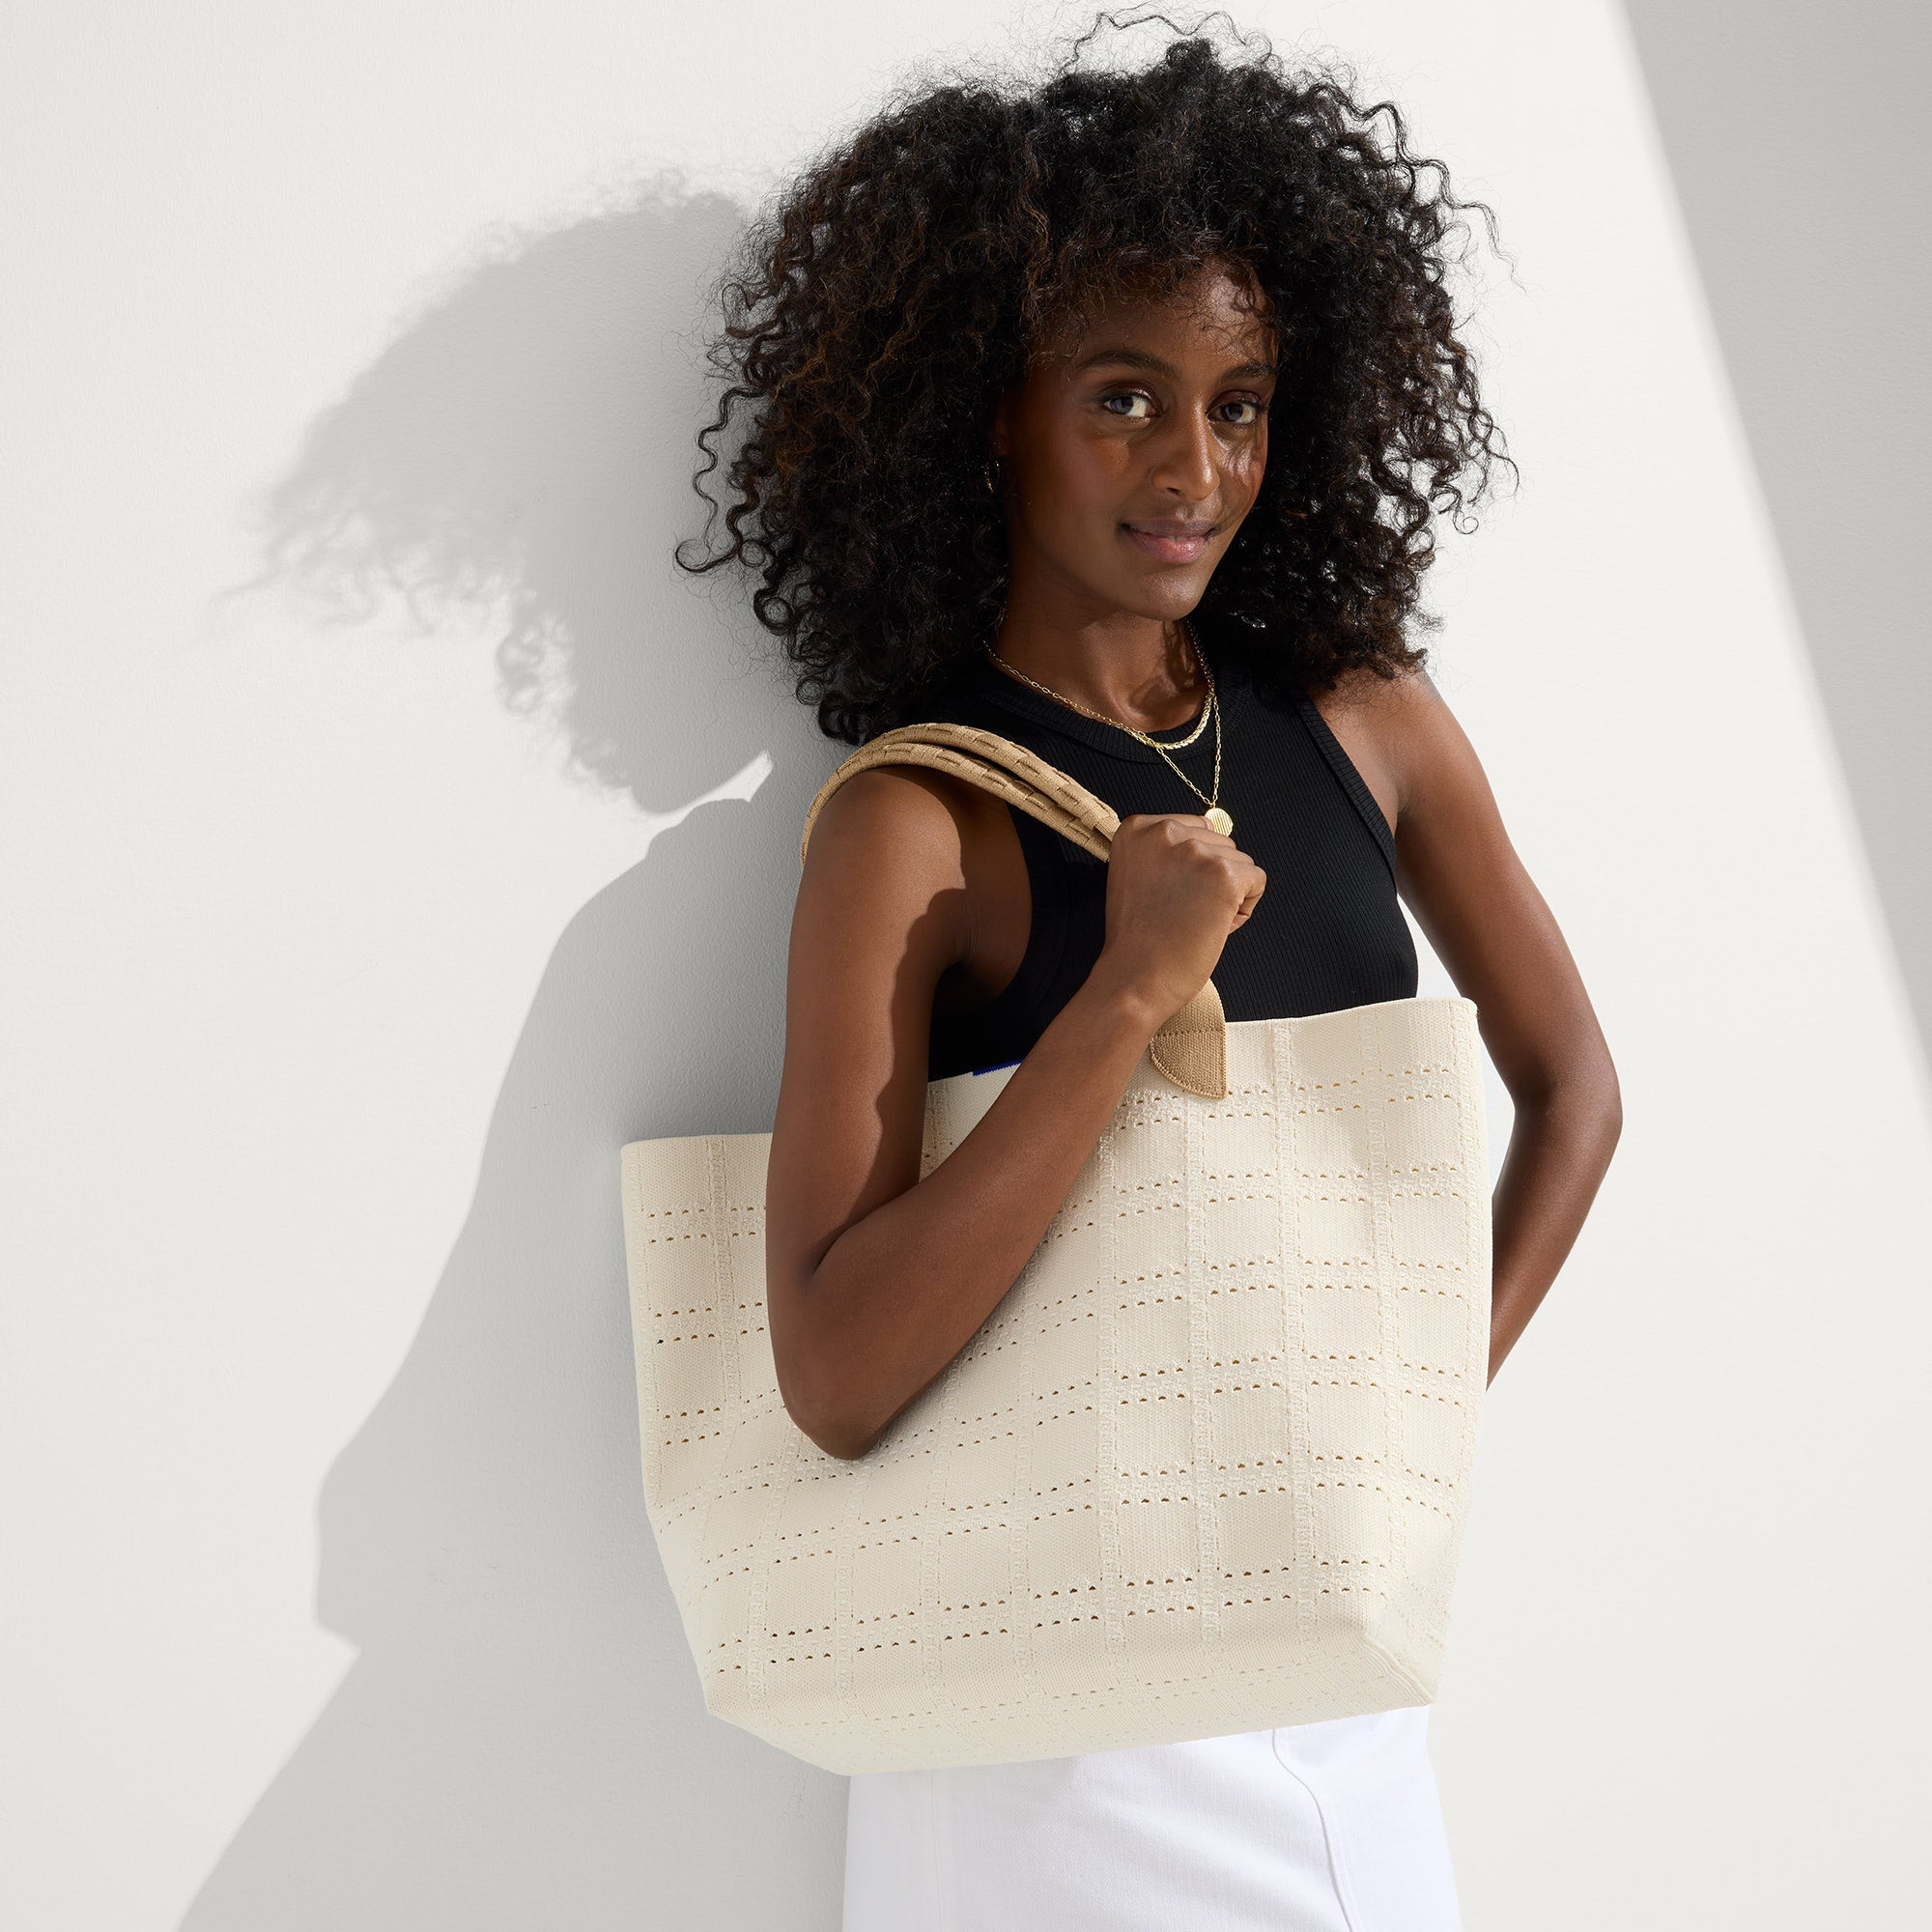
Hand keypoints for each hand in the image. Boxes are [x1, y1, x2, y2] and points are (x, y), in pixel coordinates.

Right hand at [1089, 811, 1264, 1026]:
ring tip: (1194, 921)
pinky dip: (1244, 906)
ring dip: (1228, 894)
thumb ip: (1168, 852)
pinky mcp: (1224, 875)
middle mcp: (1165, 831)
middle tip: (1181, 912)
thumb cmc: (1137, 938)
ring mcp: (1196, 851)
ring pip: (1240, 862)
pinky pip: (1257, 880)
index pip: (1195, 829)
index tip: (1168, 895)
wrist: (1134, 977)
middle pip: (1220, 842)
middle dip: (1211, 878)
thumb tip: (1218, 826)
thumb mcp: (1139, 875)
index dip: (1191, 868)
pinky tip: (1215, 925)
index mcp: (1138, 828)